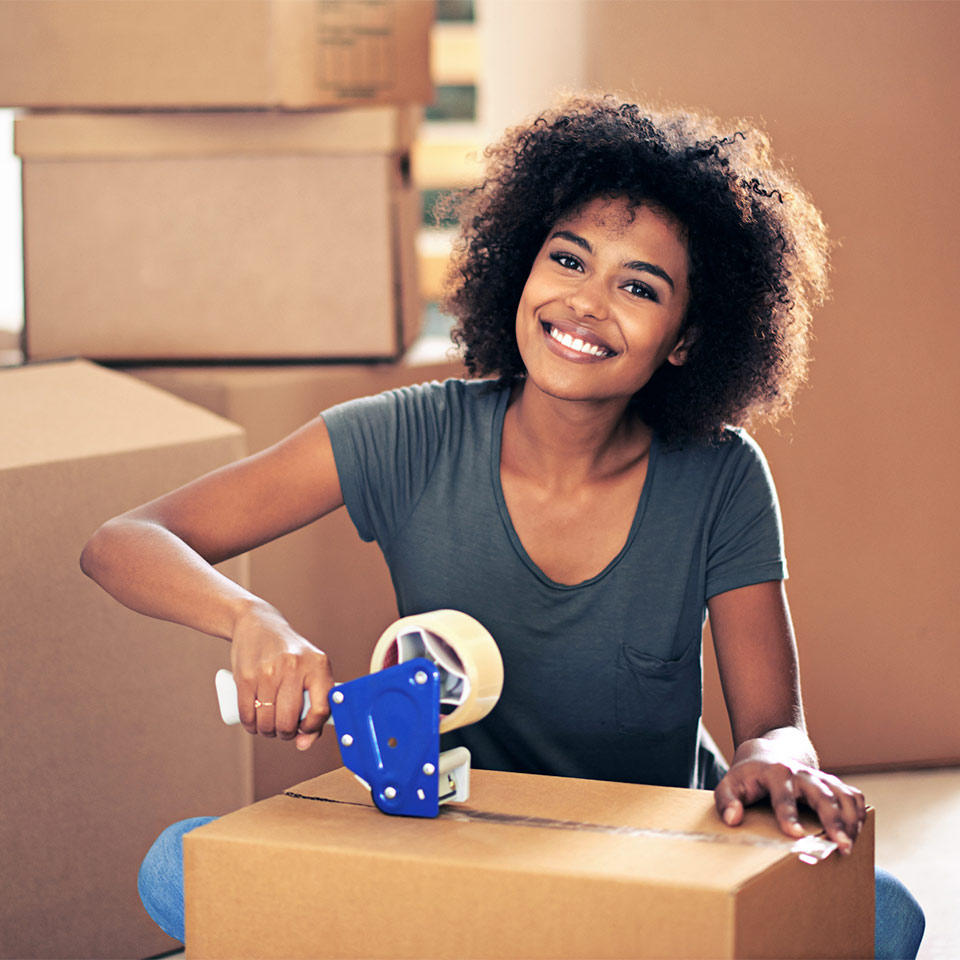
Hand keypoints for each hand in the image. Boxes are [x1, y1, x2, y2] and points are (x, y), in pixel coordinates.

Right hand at [230, 601, 333, 750]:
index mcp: (317, 665)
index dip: (312, 728)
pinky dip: (250, 725)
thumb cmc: (290, 654)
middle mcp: (294, 666)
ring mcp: (268, 671)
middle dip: (285, 733)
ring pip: (267, 721)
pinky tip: (254, 722)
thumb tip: (303, 744)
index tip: (304, 729)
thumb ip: (315, 704)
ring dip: (266, 731)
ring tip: (269, 725)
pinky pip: (248, 715)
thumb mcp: (310, 669)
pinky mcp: (245, 676)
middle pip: (289, 720)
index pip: (322, 709)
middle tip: (283, 729)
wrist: (259, 624)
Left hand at [714, 752, 865, 854]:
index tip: (796, 835)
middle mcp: (800, 773)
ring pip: (843, 794)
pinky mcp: (831, 783)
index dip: (789, 814)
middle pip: (822, 794)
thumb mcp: (729, 785)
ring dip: (851, 820)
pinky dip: (860, 814)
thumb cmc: (747, 777)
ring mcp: (819, 777)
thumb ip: (726, 801)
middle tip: (841, 845)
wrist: (767, 754)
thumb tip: (733, 818)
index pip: (783, 794)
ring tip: (850, 845)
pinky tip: (857, 833)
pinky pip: (853, 796)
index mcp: (774, 773)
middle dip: (833, 820)